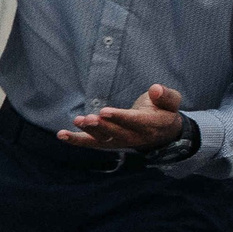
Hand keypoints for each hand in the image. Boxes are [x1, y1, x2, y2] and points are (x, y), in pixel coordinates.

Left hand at [62, 84, 188, 152]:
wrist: (163, 132)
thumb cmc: (163, 110)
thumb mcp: (171, 101)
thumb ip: (165, 96)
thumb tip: (156, 88)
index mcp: (152, 125)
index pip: (136, 122)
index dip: (121, 118)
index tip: (105, 111)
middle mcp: (135, 137)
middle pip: (117, 133)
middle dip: (102, 126)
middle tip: (88, 118)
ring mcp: (120, 141)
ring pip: (103, 139)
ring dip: (88, 132)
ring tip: (77, 121)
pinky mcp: (108, 142)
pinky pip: (91, 143)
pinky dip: (76, 140)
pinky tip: (61, 134)